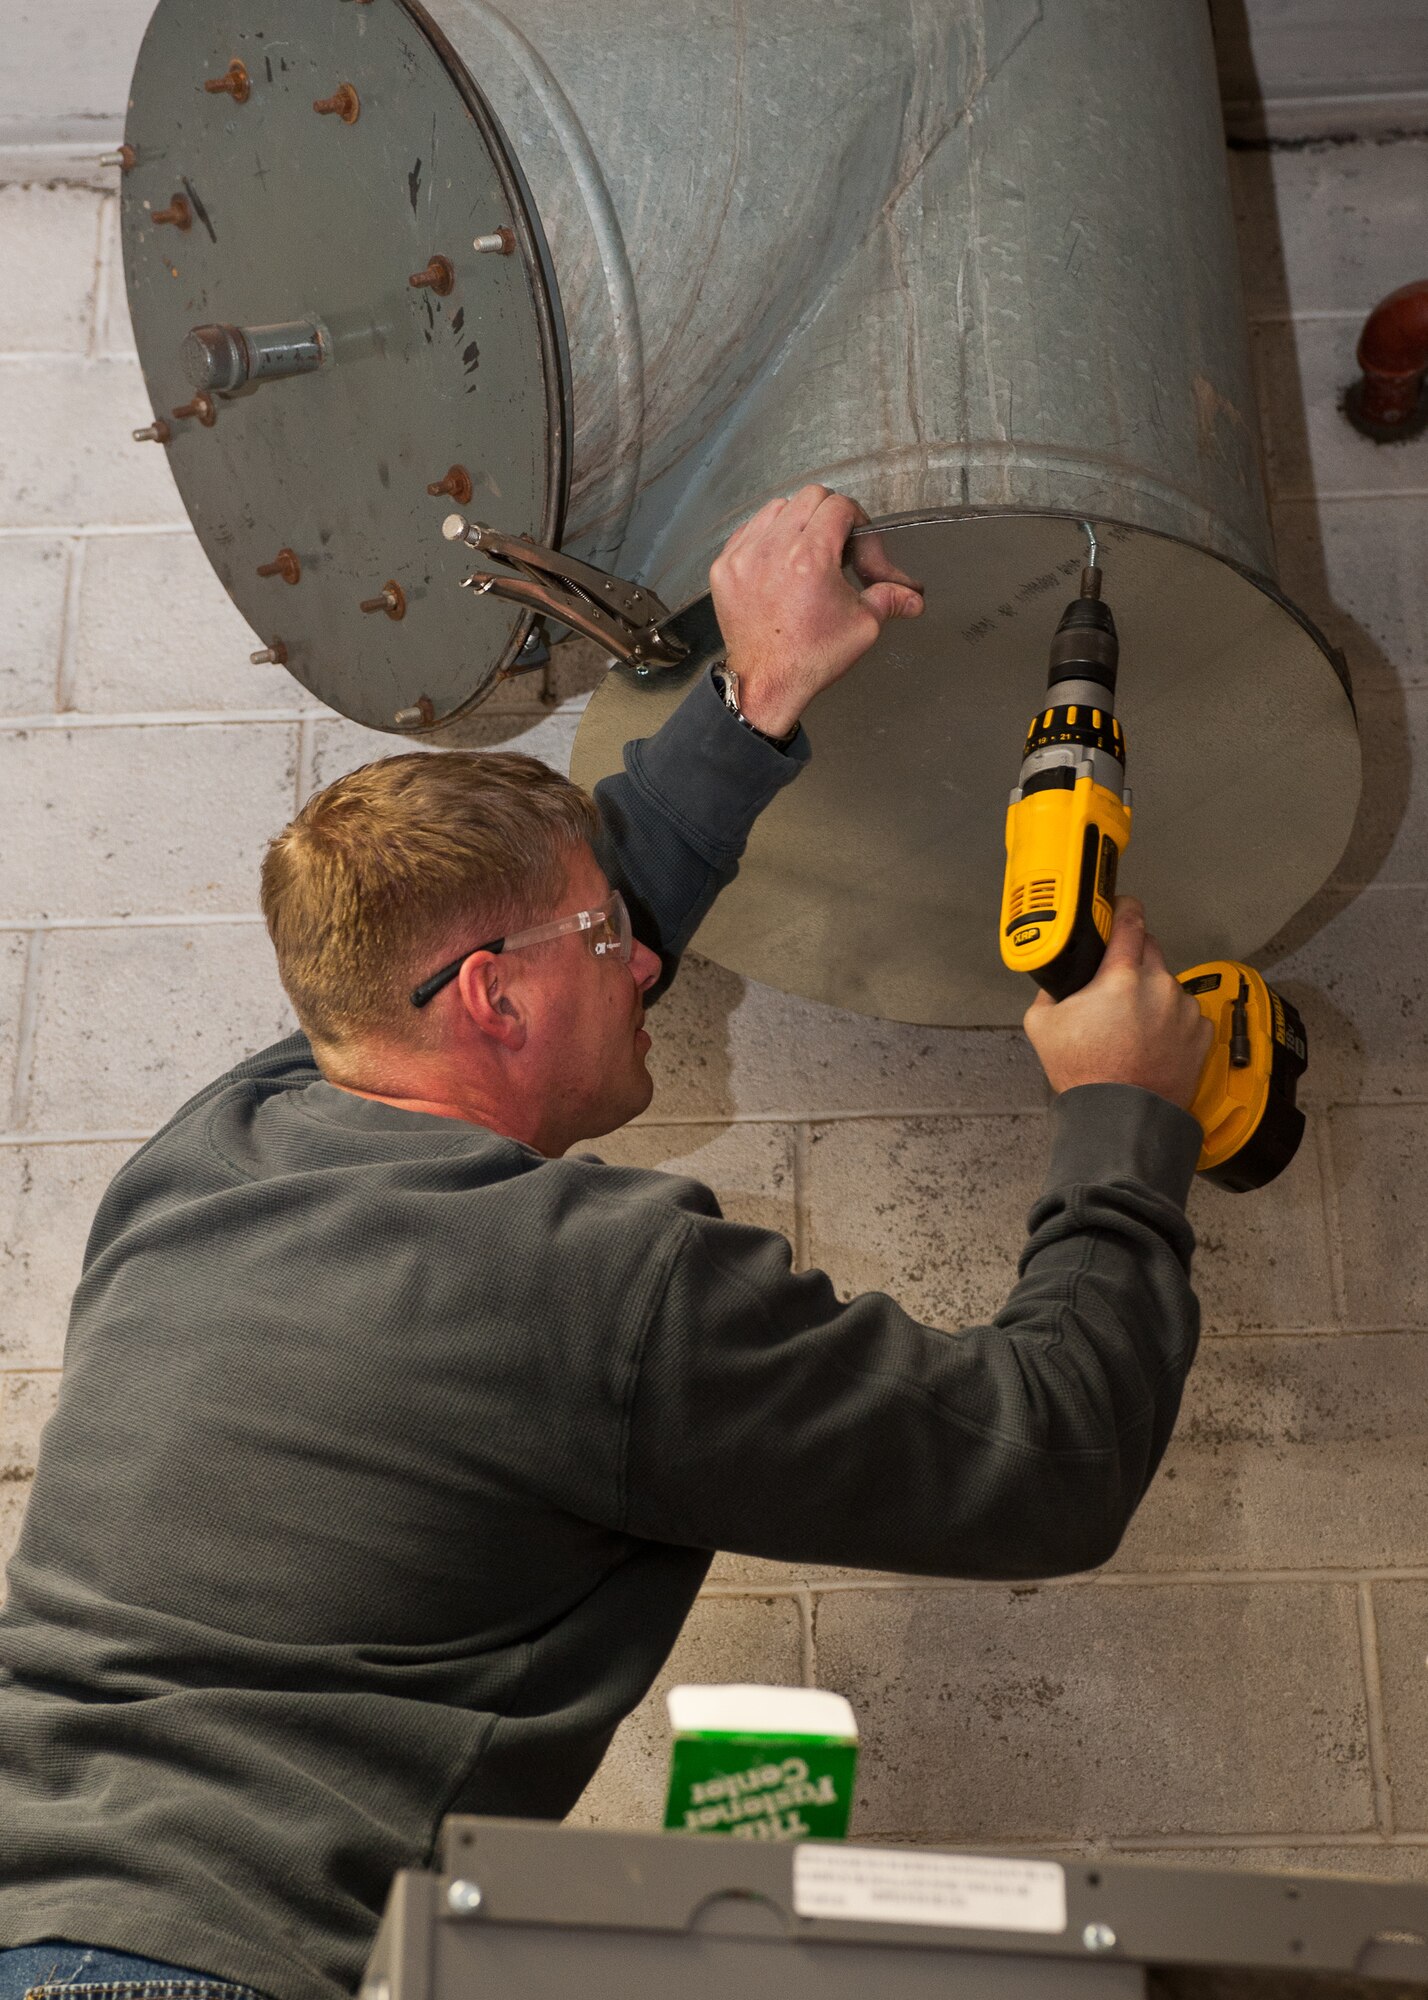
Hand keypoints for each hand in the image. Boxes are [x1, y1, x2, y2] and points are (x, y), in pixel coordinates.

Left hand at [708, 485, 923, 737]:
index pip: (839, 505)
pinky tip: (779, 562)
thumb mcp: (862, 626)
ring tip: (806, 553)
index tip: (857, 542)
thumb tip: (914, 597)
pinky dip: (767, 536)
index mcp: (810, 557)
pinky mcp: (725, 567)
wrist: (767, 683)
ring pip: (777, 508)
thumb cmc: (811, 657)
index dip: (857, 520)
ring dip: (797, 521)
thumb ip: (890, 599)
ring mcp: (744, 555)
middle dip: (829, 515)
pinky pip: (749, 529)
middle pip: (809, 497)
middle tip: (836, 545)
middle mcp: (773, 548)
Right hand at [1022, 899, 1212, 1114]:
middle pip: (1151, 949)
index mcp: (1121, 977)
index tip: (1120, 907)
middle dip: (1133, 959)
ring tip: (1132, 1026)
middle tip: (1114, 986)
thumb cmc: (1086, 1073)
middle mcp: (1160, 986)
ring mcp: (1185, 1010)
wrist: (1122, 1116)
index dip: (1123, 908)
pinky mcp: (1201, 1033)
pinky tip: (1152, 1041)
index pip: (1130, 921)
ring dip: (1153, 994)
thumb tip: (1057, 977)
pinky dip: (1170, 1020)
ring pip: (1168, 984)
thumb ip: (1050, 990)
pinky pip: (1185, 1013)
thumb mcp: (1043, 1026)